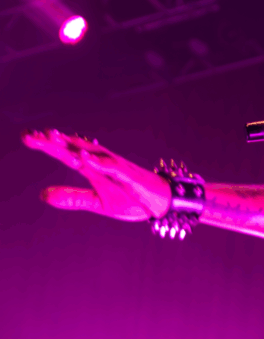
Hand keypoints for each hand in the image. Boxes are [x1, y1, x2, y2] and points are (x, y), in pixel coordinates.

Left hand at [23, 129, 170, 220]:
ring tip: (52, 137)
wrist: (161, 202)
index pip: (66, 153)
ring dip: (72, 145)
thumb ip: (72, 197)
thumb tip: (43, 195)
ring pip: (91, 152)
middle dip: (53, 142)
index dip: (47, 145)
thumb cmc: (132, 198)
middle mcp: (102, 162)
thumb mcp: (98, 202)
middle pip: (74, 148)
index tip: (27, 138)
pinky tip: (84, 158)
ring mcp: (115, 167)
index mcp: (93, 168)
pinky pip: (111, 166)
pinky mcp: (128, 175)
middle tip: (30, 136)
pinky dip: (98, 162)